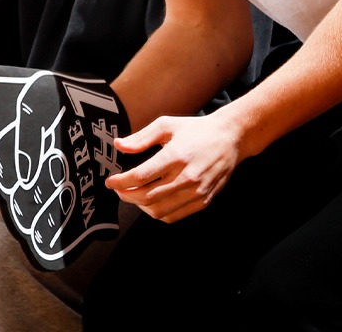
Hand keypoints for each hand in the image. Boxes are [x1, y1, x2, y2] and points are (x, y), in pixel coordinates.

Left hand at [107, 113, 247, 223]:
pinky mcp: (202, 200)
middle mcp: (187, 176)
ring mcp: (196, 191)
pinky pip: (173, 216)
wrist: (231, 138)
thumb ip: (141, 137)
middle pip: (146, 197)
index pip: (141, 176)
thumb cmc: (196, 130)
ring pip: (158, 211)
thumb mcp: (167, 125)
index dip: (120, 182)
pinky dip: (157, 213)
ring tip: (134, 195)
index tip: (110, 181)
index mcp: (176, 155)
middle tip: (119, 189)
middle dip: (126, 195)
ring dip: (139, 207)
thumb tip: (119, 145)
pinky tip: (152, 202)